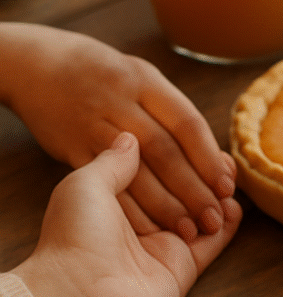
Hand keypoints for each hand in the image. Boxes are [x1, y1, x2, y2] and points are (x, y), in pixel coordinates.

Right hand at [0, 24, 236, 240]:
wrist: (41, 67)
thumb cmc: (110, 79)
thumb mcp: (146, 82)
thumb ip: (178, 119)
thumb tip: (220, 163)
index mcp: (146, 82)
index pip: (187, 123)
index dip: (209, 159)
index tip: (227, 187)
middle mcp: (121, 102)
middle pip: (165, 151)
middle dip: (194, 189)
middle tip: (214, 218)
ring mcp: (94, 125)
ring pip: (136, 170)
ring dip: (166, 205)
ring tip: (190, 229)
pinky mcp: (72, 148)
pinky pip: (105, 184)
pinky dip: (130, 209)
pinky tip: (151, 229)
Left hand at [10, 132, 241, 296]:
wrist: (77, 295)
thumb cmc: (73, 237)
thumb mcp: (85, 184)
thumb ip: (115, 160)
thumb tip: (131, 136)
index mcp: (116, 203)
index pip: (154, 174)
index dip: (177, 158)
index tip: (195, 141)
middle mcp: (142, 224)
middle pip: (182, 193)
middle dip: (204, 177)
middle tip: (223, 162)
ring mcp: (164, 246)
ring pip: (202, 215)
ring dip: (218, 197)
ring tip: (230, 181)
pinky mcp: (183, 268)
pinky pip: (213, 242)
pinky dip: (227, 224)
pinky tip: (234, 205)